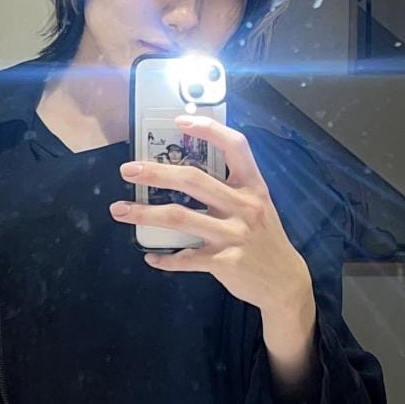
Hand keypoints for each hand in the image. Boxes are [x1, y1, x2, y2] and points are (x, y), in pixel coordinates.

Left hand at [109, 114, 312, 316]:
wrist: (285, 282)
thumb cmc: (265, 238)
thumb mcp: (258, 205)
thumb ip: (230, 188)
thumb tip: (186, 172)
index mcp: (253, 186)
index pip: (235, 146)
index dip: (208, 129)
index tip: (179, 121)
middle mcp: (244, 205)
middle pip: (194, 180)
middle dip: (156, 172)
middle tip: (127, 170)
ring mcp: (234, 234)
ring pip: (180, 217)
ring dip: (145, 213)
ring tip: (119, 210)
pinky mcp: (224, 261)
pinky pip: (186, 257)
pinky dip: (165, 257)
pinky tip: (151, 256)